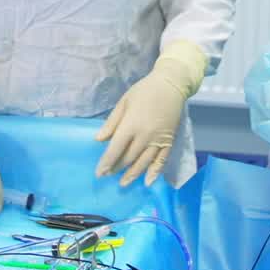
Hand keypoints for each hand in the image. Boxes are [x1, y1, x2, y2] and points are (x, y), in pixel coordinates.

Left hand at [95, 43, 206, 186]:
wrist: (171, 86)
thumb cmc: (144, 91)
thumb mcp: (123, 102)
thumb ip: (112, 122)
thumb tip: (99, 140)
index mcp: (131, 125)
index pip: (115, 149)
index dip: (106, 163)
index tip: (99, 173)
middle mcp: (145, 136)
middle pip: (128, 158)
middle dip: (117, 168)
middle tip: (108, 175)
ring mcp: (158, 140)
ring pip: (143, 162)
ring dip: (132, 174)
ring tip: (123, 183)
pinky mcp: (169, 141)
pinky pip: (161, 161)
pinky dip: (154, 173)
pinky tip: (148, 182)